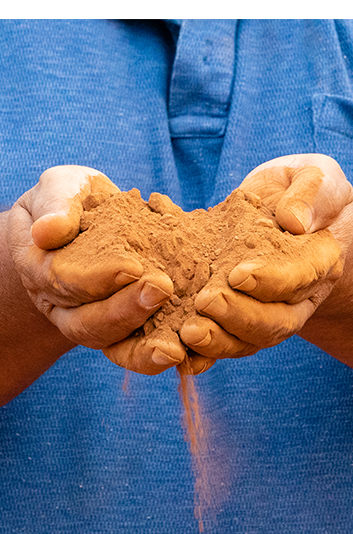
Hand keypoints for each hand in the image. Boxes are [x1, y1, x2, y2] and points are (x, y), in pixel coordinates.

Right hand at [8, 165, 185, 374]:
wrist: (87, 220)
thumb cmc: (73, 199)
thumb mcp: (61, 188)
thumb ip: (56, 204)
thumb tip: (48, 232)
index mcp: (38, 268)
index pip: (62, 279)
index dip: (97, 277)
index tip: (132, 267)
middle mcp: (59, 306)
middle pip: (87, 323)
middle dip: (125, 311)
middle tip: (162, 290)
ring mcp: (89, 323)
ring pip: (112, 346)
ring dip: (144, 348)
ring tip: (176, 345)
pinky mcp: (120, 332)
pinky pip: (136, 353)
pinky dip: (159, 357)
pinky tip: (189, 356)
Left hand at [179, 154, 352, 363]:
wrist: (276, 207)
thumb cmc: (296, 189)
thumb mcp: (312, 177)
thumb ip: (309, 194)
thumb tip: (293, 220)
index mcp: (319, 261)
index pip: (301, 277)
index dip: (271, 281)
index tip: (238, 275)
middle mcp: (298, 298)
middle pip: (275, 321)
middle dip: (239, 316)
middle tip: (205, 302)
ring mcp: (267, 315)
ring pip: (248, 340)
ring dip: (218, 340)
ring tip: (187, 331)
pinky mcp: (238, 322)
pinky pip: (223, 345)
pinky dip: (202, 355)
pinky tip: (179, 356)